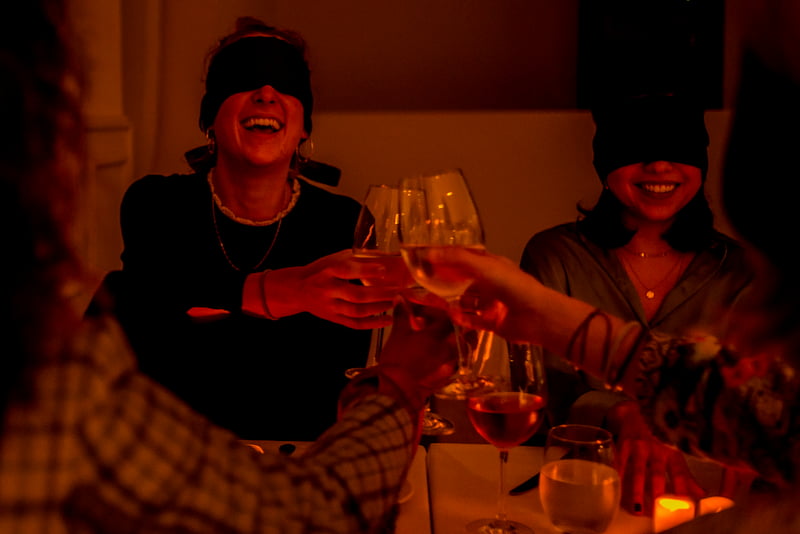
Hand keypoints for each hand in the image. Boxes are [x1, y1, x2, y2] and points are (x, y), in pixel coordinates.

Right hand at [257, 249, 405, 327]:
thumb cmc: (321, 270)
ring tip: (396, 302)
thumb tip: (389, 256)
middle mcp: (327, 290)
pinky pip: (355, 324)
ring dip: (379, 308)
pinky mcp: (333, 319)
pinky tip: (387, 320)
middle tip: (399, 290)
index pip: (346, 270)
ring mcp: (330, 307)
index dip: (365, 270)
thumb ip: (358, 258)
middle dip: (380, 294)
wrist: (297, 289)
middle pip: (355, 295)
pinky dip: (373, 324)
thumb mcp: (335, 258)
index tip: (383, 269)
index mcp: (327, 270)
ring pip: (357, 312)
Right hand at [379, 296, 458, 393]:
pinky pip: (457, 364)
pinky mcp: (448, 379)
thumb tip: (401, 299)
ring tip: (444, 340)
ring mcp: (451, 365)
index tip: (431, 310)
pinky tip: (440, 356)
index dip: (441, 310)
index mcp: (438, 336)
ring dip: (458, 341)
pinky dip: (452, 357)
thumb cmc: (396, 361)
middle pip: (466, 333)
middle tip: (447, 322)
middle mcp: (449, 350)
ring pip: (465, 349)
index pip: (448, 316)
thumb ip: (402, 315)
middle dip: (459, 325)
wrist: (395, 391)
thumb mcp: (398, 334)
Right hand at [400, 248, 542, 341]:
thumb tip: (428, 252)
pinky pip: (471, 320)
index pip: (463, 257)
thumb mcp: (483, 266)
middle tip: (422, 283)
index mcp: (490, 264)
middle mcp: (490, 282)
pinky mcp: (491, 322)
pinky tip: (451, 317)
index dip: (444, 257)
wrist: (536, 316)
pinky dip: (461, 319)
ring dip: (451, 302)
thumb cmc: (511, 286)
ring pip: (465, 301)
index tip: (423, 259)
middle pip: (462, 280)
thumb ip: (455, 259)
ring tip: (432, 303)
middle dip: (444, 281)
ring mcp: (490, 303)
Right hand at [608, 401, 705, 515]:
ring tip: (637, 508)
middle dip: (657, 493)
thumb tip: (702, 494)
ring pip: (638, 471)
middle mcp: (657, 449)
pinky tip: (617, 487)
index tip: (685, 508)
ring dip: (636, 491)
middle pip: (658, 475)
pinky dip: (618, 475)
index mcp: (672, 452)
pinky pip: (620, 462)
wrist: (638, 411)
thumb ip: (686, 475)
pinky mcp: (623, 443)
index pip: (680, 474)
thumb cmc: (659, 434)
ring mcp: (639, 446)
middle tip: (657, 512)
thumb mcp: (675, 451)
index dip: (683, 491)